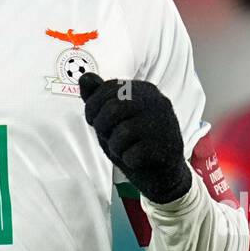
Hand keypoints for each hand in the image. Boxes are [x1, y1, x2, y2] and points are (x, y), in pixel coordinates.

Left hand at [78, 73, 189, 204]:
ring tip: (123, 149)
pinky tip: (136, 159)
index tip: (94, 121)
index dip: (92, 107)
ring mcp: (164, 123)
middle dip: (102, 126)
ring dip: (114, 145)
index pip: (109, 87)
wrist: (163, 173)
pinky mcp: (166, 147)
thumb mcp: (113, 117)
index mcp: (144, 89)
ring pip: (122, 132)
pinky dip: (127, 160)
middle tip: (108, 138)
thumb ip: (99, 98)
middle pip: (113, 108)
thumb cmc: (135, 141)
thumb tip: (83, 77)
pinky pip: (132, 153)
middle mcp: (157, 101)